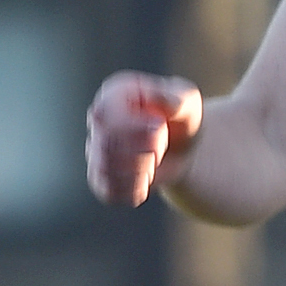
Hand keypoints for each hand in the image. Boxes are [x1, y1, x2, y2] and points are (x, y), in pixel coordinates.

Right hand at [85, 71, 202, 207]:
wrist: (184, 146)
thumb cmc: (183, 117)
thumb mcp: (188, 101)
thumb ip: (176, 98)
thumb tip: (161, 99)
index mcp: (114, 93)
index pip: (104, 114)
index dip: (133, 127)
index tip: (161, 127)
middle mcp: (98, 119)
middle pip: (105, 143)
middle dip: (141, 150)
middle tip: (160, 148)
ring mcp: (96, 148)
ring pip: (105, 168)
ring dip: (138, 171)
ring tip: (154, 162)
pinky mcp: (101, 176)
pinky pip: (107, 191)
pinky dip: (132, 190)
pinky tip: (147, 182)